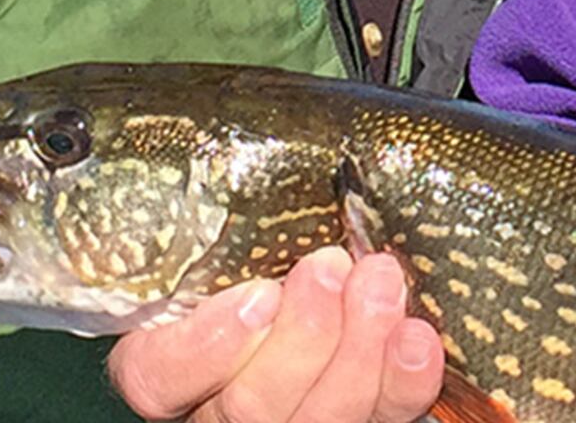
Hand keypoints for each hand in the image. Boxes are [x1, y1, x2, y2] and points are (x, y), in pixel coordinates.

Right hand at [105, 246, 449, 422]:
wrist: (305, 278)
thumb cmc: (237, 252)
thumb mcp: (205, 238)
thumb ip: (207, 231)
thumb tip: (225, 177)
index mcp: (166, 362)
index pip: (159, 377)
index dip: (206, 346)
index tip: (256, 294)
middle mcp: (218, 409)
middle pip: (249, 406)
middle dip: (302, 336)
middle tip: (328, 267)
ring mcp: (291, 418)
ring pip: (320, 416)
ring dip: (358, 348)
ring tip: (378, 280)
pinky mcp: (356, 418)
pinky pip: (384, 418)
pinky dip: (404, 380)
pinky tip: (416, 338)